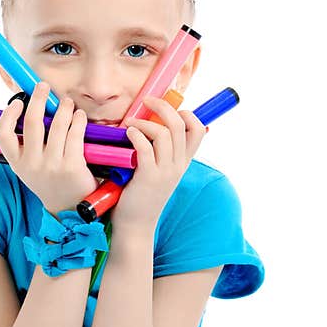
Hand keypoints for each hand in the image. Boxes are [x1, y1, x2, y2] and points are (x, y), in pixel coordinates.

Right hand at [0, 82, 98, 215]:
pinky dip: (77, 120)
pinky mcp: (71, 166)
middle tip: (43, 87)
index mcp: (17, 163)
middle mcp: (32, 164)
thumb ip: (28, 145)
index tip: (18, 102)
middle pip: (32, 122)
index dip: (8, 114)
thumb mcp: (30, 168)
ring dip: (63, 108)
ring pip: (57, 125)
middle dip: (38, 99)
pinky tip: (79, 116)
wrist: (69, 210)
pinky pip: (74, 135)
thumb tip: (33, 110)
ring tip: (67, 102)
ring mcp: (52, 165)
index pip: (3, 134)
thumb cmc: (50, 181)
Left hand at [110, 95, 206, 229]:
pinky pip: (146, 147)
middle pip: (181, 124)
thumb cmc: (142, 196)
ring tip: (130, 123)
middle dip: (164, 106)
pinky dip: (136, 135)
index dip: (187, 113)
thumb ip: (160, 154)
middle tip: (147, 100)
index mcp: (182, 162)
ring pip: (164, 133)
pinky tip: (127, 133)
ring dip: (145, 121)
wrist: (136, 225)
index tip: (169, 109)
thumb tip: (150, 128)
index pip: (199, 130)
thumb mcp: (159, 174)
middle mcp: (178, 165)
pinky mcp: (148, 177)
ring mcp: (165, 171)